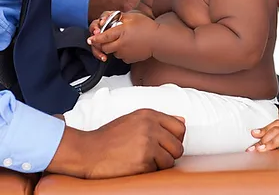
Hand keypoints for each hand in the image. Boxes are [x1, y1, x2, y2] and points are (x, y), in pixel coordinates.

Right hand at [47, 109, 185, 178]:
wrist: (88, 152)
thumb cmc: (109, 137)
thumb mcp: (134, 119)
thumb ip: (158, 120)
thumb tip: (182, 121)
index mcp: (149, 115)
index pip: (180, 127)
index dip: (176, 138)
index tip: (168, 144)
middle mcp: (150, 128)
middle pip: (178, 146)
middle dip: (170, 154)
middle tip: (157, 156)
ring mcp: (146, 145)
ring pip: (170, 160)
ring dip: (160, 164)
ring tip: (145, 161)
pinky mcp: (142, 162)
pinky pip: (156, 170)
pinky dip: (149, 171)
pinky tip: (136, 166)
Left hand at [88, 11, 157, 63]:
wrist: (159, 40)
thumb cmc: (148, 27)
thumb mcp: (133, 17)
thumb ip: (118, 17)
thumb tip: (107, 19)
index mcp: (121, 32)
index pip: (103, 37)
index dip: (95, 38)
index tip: (91, 39)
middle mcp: (121, 44)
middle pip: (104, 47)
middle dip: (103, 44)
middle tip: (108, 39)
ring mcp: (124, 53)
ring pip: (112, 52)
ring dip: (113, 47)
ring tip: (123, 40)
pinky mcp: (129, 59)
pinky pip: (120, 57)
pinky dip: (122, 52)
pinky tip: (129, 46)